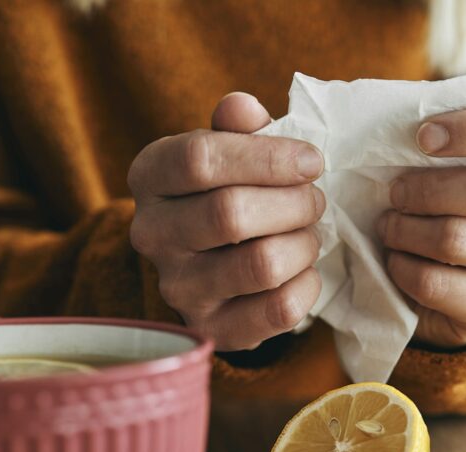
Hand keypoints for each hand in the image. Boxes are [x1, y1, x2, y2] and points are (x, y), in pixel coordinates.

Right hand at [128, 93, 324, 350]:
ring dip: (303, 244)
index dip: (267, 157)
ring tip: (308, 233)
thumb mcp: (229, 150)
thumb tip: (242, 108)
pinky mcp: (212, 329)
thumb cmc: (227, 191)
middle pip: (231, 213)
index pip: (199, 159)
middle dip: (293, 203)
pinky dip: (307, 285)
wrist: (212, 264)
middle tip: (315, 200)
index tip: (312, 161)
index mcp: (150, 176)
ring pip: (261, 264)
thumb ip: (239, 126)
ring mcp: (178, 288)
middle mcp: (151, 234)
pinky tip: (304, 270)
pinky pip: (278, 309)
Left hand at [378, 102, 465, 348]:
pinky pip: (438, 285)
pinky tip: (397, 262)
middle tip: (394, 194)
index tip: (422, 137)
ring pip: (459, 239)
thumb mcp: (448, 168)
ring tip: (389, 228)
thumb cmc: (446, 208)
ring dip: (407, 231)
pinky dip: (405, 270)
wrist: (456, 290)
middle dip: (428, 190)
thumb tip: (394, 118)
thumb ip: (437, 141)